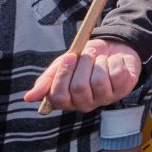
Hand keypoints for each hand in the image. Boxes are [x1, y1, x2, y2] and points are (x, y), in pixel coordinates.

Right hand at [24, 39, 141, 111]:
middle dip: (83, 64)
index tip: (69, 56)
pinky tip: (114, 61)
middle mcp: (86, 103)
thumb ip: (47, 79)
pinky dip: (115, 61)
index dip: (63, 75)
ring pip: (98, 81)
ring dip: (99, 61)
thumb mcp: (64, 64)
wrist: (112, 47)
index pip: (59, 97)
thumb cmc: (85, 59)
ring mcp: (105, 99)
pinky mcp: (123, 90)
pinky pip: (116, 74)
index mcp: (68, 99)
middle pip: (79, 87)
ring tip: (101, 58)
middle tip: (88, 54)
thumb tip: (28, 98)